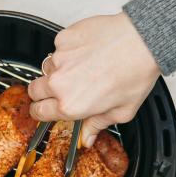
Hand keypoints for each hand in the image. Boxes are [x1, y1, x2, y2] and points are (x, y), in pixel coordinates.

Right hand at [27, 13, 160, 146]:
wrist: (142, 40)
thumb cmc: (135, 73)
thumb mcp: (121, 111)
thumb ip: (98, 125)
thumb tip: (87, 137)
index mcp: (71, 105)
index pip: (39, 112)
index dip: (40, 112)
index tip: (43, 109)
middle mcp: (60, 83)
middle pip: (34, 90)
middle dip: (43, 92)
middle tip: (60, 89)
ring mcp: (59, 59)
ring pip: (47, 68)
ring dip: (57, 70)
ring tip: (80, 67)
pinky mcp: (63, 39)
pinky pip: (58, 47)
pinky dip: (68, 50)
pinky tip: (86, 51)